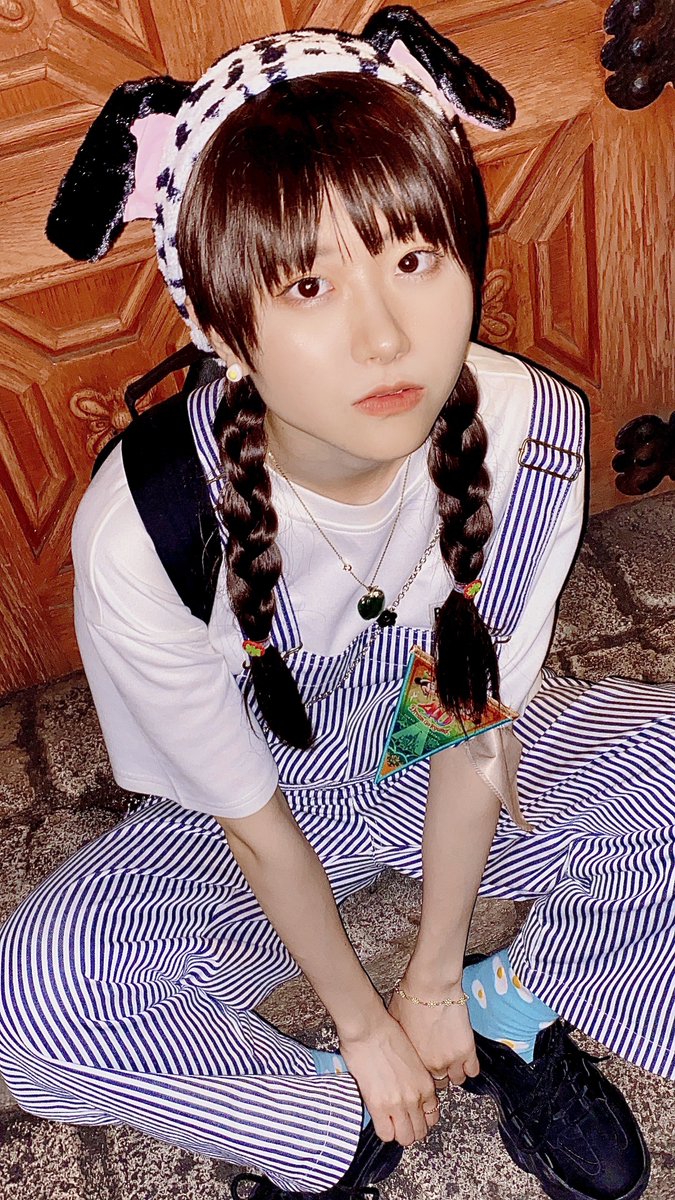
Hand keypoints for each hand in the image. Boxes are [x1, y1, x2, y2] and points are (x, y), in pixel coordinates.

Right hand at [339, 1010, 439, 1145]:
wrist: (369, 1028)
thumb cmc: (386, 1033)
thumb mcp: (411, 1058)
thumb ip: (413, 1079)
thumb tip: (407, 1089)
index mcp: (425, 1084)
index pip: (432, 1116)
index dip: (421, 1118)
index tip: (413, 1115)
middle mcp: (416, 1097)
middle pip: (420, 1131)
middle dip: (410, 1129)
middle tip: (400, 1122)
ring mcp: (398, 1104)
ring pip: (405, 1137)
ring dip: (398, 1132)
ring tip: (389, 1122)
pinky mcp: (379, 1106)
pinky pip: (386, 1134)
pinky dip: (383, 1130)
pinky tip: (378, 1118)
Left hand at [388, 984, 478, 1086]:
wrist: (431, 985)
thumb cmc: (411, 997)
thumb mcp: (396, 1021)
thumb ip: (402, 1040)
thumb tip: (400, 1042)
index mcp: (415, 1059)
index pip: (422, 1080)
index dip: (425, 1073)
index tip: (427, 1068)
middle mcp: (433, 1064)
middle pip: (440, 1082)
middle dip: (439, 1073)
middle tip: (439, 1062)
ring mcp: (452, 1058)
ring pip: (458, 1079)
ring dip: (455, 1071)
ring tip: (453, 1060)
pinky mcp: (467, 1049)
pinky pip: (473, 1070)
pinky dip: (469, 1067)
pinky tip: (465, 1059)